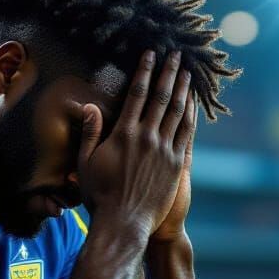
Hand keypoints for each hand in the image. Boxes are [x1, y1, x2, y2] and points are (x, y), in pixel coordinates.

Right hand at [77, 49, 194, 242]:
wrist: (123, 223)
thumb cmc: (100, 195)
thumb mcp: (86, 163)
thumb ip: (90, 133)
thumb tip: (90, 107)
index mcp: (123, 133)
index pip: (136, 94)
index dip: (144, 71)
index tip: (150, 55)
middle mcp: (146, 137)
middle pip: (160, 97)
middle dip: (169, 73)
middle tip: (176, 55)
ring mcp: (164, 150)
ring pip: (177, 112)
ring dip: (183, 89)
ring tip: (187, 73)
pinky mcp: (177, 164)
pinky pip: (187, 133)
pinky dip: (191, 114)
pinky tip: (193, 103)